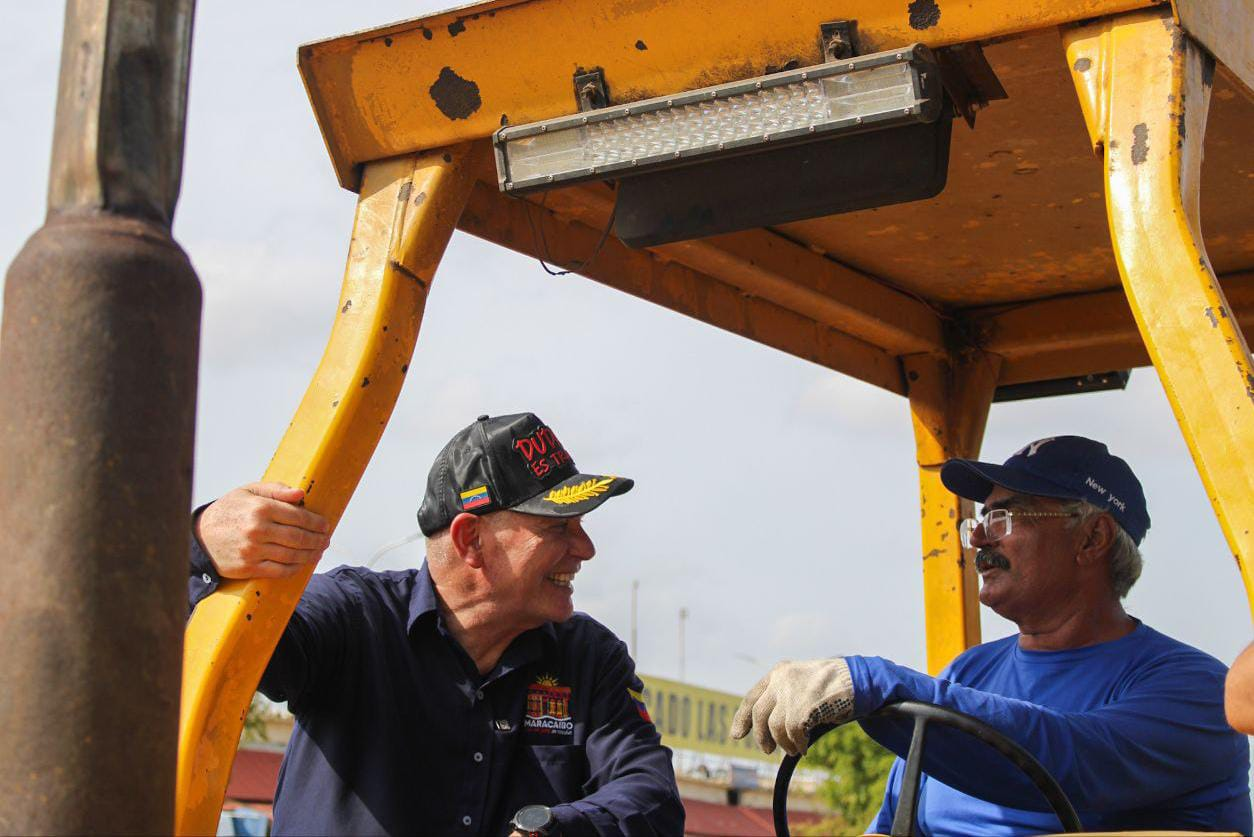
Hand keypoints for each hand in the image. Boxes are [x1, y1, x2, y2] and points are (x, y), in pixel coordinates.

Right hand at [195, 482, 329, 578]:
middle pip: (298, 537)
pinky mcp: (248, 568)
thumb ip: (276, 489)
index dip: (316, 522)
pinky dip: (295, 568)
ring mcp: (253, 551)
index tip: (325, 525)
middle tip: (326, 539)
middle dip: (317, 539)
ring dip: (310, 554)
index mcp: (260, 508)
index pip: (298, 516)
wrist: (199, 535)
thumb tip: (301, 494)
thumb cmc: (228, 510)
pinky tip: (302, 564)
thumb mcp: (248, 491)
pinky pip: (279, 571)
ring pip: (292, 555)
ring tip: (319, 551)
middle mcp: (258, 530)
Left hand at [730, 658, 854, 755]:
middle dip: (761, 736)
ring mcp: (791, 692)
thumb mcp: (802, 685)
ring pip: (775, 726)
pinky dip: (798, 744)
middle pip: (759, 714)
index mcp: (779, 673)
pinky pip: (792, 733)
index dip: (742, 718)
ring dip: (784, 743)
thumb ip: (784, 699)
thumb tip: (765, 729)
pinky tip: (804, 747)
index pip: (752, 697)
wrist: (857, 679)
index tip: (736, 735)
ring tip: (795, 748)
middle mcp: (781, 680)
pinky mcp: (803, 705)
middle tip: (767, 751)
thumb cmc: (832, 686)